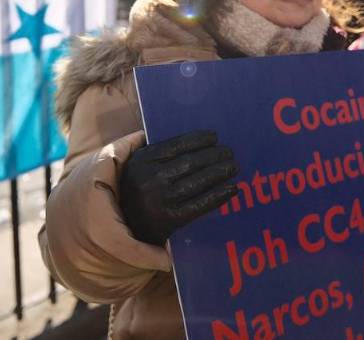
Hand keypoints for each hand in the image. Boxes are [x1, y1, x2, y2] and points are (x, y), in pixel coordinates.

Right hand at [119, 130, 238, 245]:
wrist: (129, 228)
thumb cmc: (138, 191)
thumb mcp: (137, 166)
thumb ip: (156, 151)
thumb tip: (191, 138)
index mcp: (141, 161)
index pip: (176, 145)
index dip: (198, 140)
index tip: (214, 137)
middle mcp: (149, 179)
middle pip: (190, 162)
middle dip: (213, 156)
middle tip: (229, 152)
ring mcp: (160, 200)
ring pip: (197, 182)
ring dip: (220, 173)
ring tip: (234, 167)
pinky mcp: (170, 219)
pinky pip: (200, 204)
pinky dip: (218, 196)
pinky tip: (232, 189)